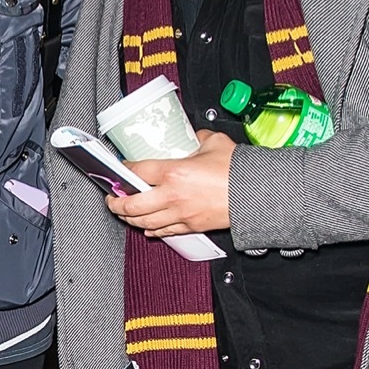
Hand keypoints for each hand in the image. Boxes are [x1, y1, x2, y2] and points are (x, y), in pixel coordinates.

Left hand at [106, 129, 234, 235]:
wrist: (257, 195)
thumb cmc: (238, 171)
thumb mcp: (213, 143)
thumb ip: (198, 138)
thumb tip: (194, 136)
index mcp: (173, 172)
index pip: (136, 172)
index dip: (123, 171)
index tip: (119, 169)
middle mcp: (172, 196)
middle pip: (132, 204)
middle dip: (116, 202)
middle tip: (111, 197)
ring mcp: (181, 214)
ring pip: (144, 222)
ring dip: (129, 217)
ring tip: (122, 211)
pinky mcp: (191, 226)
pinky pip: (165, 231)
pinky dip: (151, 230)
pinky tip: (146, 227)